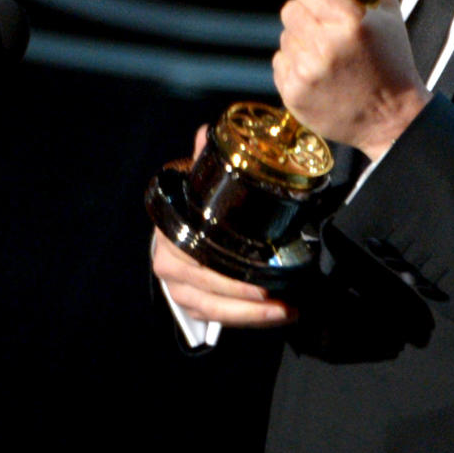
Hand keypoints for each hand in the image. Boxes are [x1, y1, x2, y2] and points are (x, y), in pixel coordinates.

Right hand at [151, 125, 297, 327]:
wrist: (180, 227)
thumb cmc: (197, 205)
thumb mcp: (201, 179)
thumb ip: (207, 159)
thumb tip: (208, 132)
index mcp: (171, 232)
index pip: (197, 261)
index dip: (228, 275)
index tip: (261, 277)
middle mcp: (168, 263)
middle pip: (207, 289)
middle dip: (245, 297)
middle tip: (279, 296)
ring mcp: (178, 288)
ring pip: (212, 309)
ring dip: (250, 315)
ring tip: (286, 311)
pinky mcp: (191, 304)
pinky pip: (216, 319)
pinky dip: (247, 320)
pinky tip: (279, 315)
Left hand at [273, 0, 430, 159]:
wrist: (391, 119)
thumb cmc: (391, 62)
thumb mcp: (388, 16)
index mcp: (349, 20)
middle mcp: (324, 44)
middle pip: (289, 9)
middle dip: (307, 16)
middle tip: (327, 31)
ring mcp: (305, 71)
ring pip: (285, 37)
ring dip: (303, 43)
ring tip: (329, 60)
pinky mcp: (293, 93)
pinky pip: (280, 63)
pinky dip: (297, 66)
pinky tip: (320, 77)